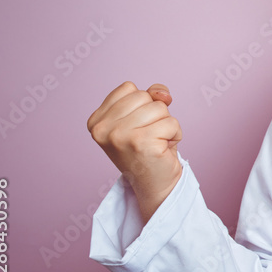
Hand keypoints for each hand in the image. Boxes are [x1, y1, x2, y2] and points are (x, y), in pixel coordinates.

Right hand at [87, 82, 182, 222]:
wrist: (155, 184)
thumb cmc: (149, 147)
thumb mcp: (143, 115)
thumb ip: (150, 95)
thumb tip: (163, 94)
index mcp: (96, 120)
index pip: (128, 88)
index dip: (143, 104)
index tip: (138, 127)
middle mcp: (102, 128)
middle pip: (144, 96)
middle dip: (155, 114)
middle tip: (149, 137)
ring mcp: (119, 135)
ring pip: (159, 108)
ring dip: (166, 124)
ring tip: (156, 142)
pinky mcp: (141, 143)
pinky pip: (172, 123)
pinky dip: (175, 134)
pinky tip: (163, 149)